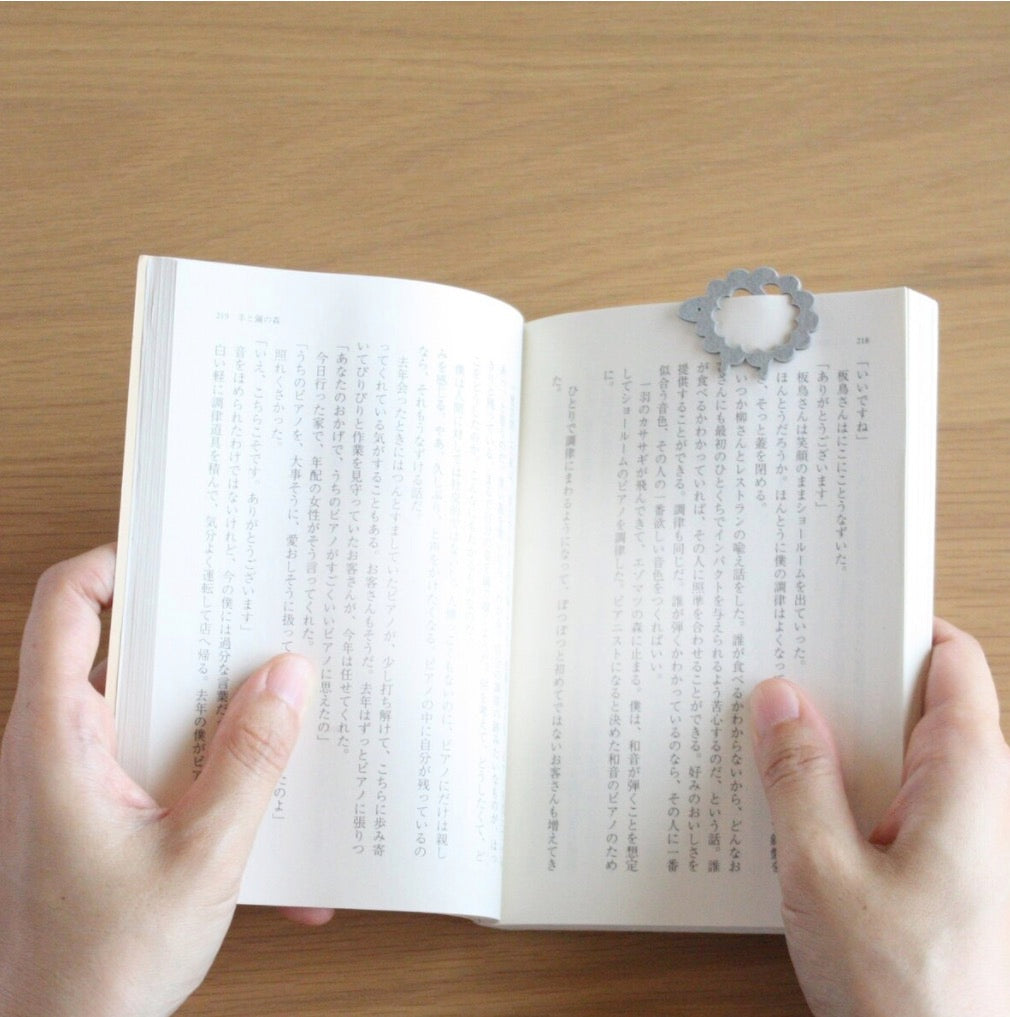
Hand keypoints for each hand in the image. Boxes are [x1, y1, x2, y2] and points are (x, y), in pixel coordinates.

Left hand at [0, 546, 319, 1016]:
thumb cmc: (102, 967)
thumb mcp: (200, 857)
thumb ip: (249, 761)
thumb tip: (288, 676)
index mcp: (55, 738)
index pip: (68, 606)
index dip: (118, 562)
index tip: (184, 553)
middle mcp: (58, 745)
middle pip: (119, 644)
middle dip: (192, 628)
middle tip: (256, 612)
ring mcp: (78, 777)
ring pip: (147, 699)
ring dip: (211, 697)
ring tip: (274, 691)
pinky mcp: (102, 806)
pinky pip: (159, 751)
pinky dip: (209, 755)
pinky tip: (262, 788)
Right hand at [751, 619, 1009, 1016]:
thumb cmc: (909, 994)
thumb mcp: (826, 874)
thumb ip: (800, 778)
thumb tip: (779, 699)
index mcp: (970, 777)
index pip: (951, 661)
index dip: (897, 623)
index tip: (835, 606)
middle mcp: (976, 796)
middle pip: (916, 700)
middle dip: (849, 678)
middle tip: (778, 662)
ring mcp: (958, 833)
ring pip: (896, 751)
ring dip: (838, 736)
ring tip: (769, 725)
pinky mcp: (936, 866)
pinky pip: (888, 797)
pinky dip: (843, 783)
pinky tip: (788, 797)